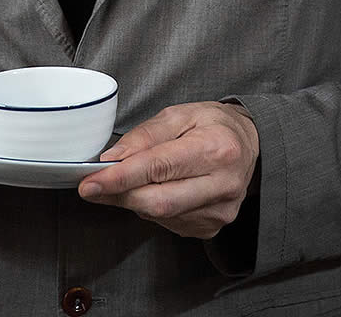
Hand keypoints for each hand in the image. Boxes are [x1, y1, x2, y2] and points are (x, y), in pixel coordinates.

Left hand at [77, 101, 258, 237]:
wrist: (250, 144)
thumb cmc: (214, 125)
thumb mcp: (180, 114)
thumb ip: (145, 136)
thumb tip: (112, 159)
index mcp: (217, 148)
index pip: (159, 167)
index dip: (120, 178)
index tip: (90, 183)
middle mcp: (223, 184)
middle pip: (157, 201)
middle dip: (120, 194)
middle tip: (96, 184)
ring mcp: (219, 210)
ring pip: (159, 215)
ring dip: (135, 200)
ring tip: (135, 179)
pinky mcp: (212, 226)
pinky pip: (168, 223)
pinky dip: (153, 208)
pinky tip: (159, 190)